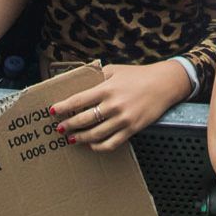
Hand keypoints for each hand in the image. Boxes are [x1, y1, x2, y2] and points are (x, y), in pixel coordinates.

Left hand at [51, 61, 190, 151]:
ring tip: (72, 138)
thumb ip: (97, 76)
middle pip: (84, 120)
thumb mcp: (115, 69)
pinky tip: (91, 144)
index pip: (78, 100)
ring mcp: (123, 119)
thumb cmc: (137, 75)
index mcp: (107, 88)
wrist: (164, 84)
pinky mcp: (132, 129)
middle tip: (59, 128)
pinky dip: (98, 146)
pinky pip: (111, 143)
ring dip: (80, 138)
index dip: (63, 107)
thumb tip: (78, 82)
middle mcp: (113, 105)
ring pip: (95, 134)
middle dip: (68, 125)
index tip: (52, 111)